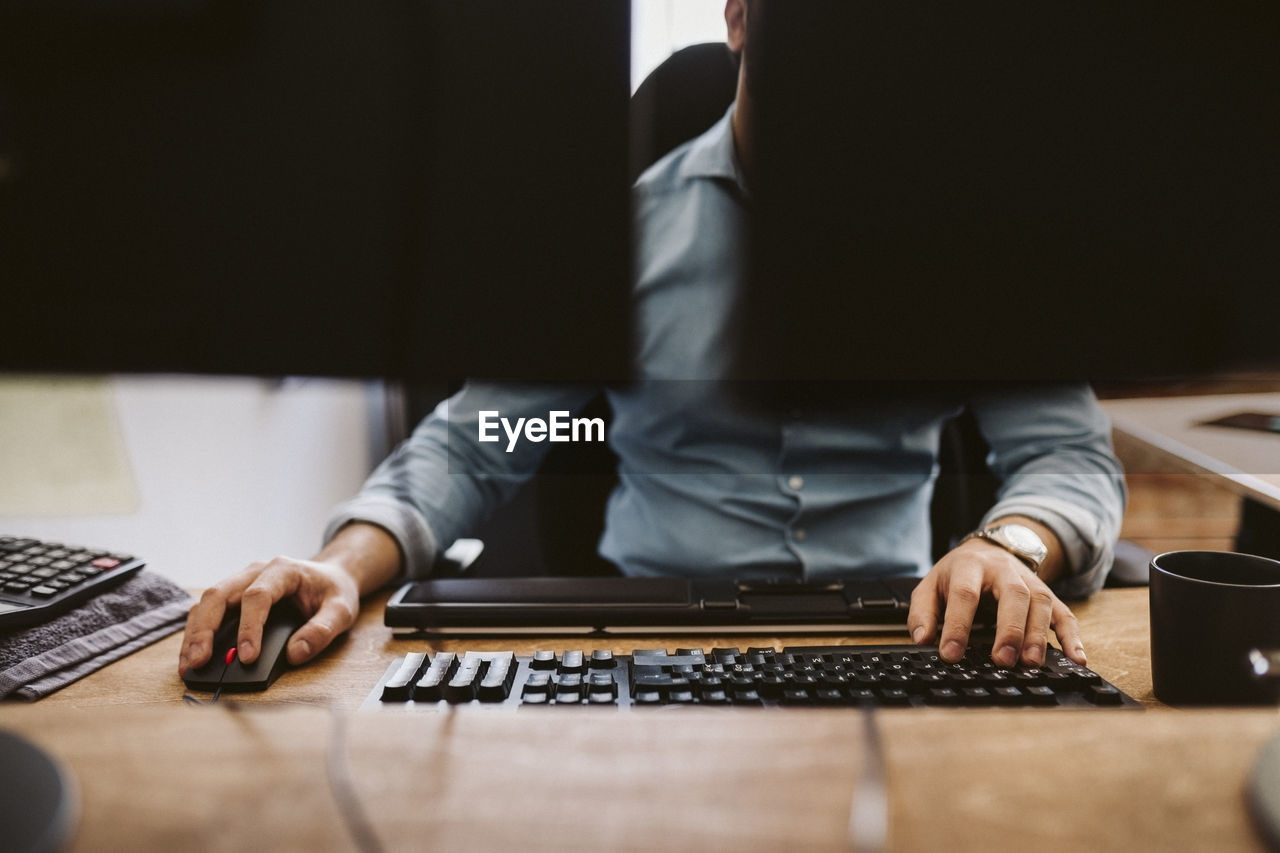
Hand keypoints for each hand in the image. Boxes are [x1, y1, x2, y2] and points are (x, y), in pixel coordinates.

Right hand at [178, 556, 359, 675]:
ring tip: (188, 665)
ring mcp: (240, 581)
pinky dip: (197, 633)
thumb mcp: (342, 610)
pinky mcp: (233, 596)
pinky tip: (192, 656)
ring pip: (207, 602)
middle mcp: (255, 572)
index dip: (249, 627)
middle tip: (198, 662)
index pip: (257, 596)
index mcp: (283, 569)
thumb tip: (295, 654)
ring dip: (195, 634)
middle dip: (205, 630)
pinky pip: (207, 611)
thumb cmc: (333, 592)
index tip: (246, 657)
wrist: (331, 577)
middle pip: (219, 595)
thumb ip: (322, 630)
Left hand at [907, 538, 1085, 667]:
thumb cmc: (958, 573)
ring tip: (1031, 663)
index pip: (964, 594)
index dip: (957, 625)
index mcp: (970, 566)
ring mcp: (1030, 580)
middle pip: (1013, 595)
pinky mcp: (1048, 594)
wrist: (990, 549)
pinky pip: (1065, 614)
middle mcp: (1004, 570)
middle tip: (1002, 660)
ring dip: (1037, 634)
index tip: (950, 654)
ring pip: (1041, 602)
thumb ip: (922, 612)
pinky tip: (1075, 658)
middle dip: (1009, 629)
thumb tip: (923, 639)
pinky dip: (1072, 637)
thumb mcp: (930, 585)